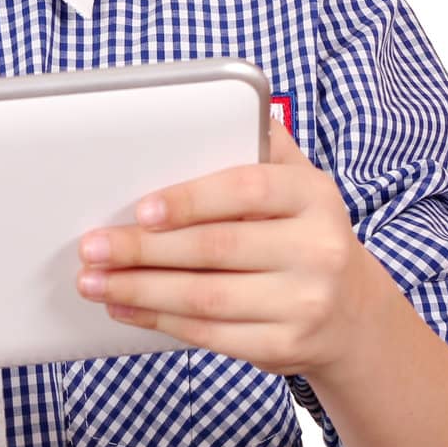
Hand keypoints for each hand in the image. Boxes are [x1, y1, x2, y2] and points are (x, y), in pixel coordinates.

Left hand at [74, 116, 398, 376]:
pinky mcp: (284, 347)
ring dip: (140, 290)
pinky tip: (126, 308)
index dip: (190, 200)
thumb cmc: (305, 234)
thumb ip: (265, 144)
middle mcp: (316, 249)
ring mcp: (303, 304)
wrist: (355, 315)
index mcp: (313, 196)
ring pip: (205, 298)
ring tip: (94, 281)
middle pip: (215, 248)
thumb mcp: (300, 183)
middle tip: (93, 247)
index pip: (246, 190)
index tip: (141, 209)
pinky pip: (210, 334)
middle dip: (142, 249)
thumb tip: (229, 99)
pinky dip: (160, 320)